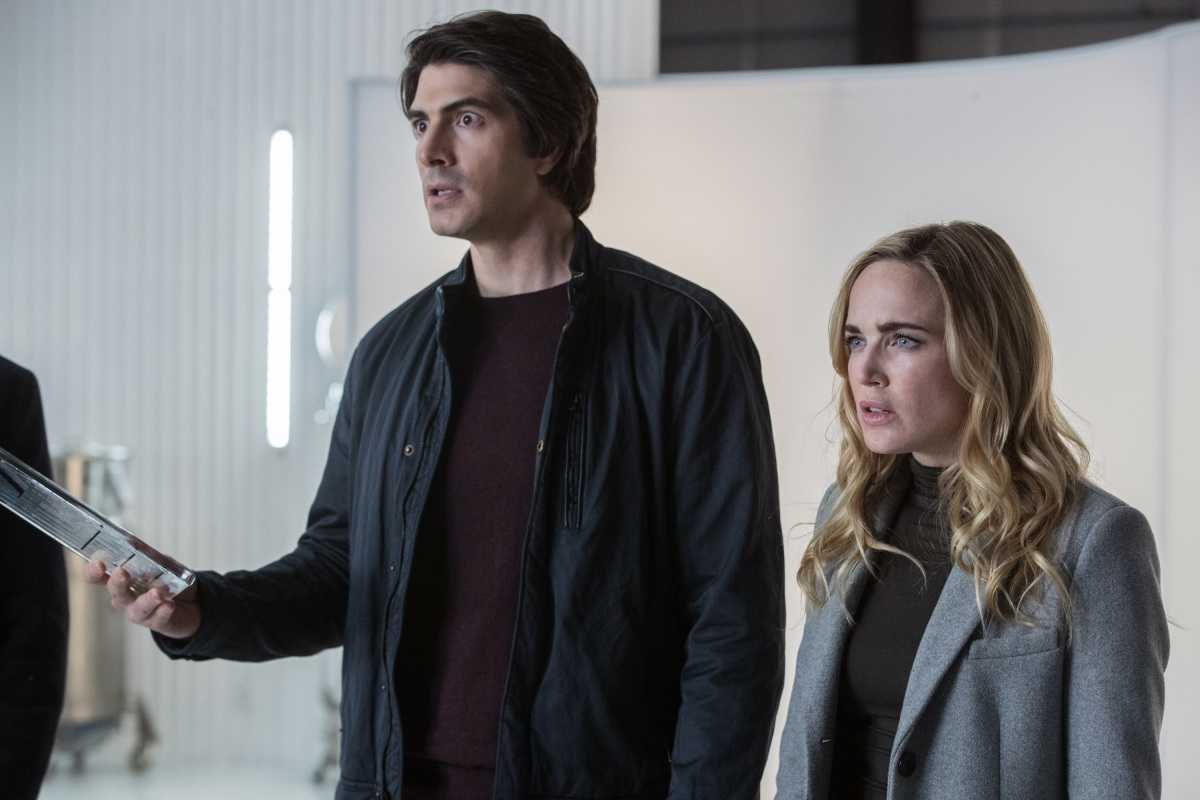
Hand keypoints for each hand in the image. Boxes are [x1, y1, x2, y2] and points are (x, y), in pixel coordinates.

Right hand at [83, 560, 201, 639]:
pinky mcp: (157, 621)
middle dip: (116, 583)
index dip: (93, 572)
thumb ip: (147, 555)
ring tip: (157, 593)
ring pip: (137, 610)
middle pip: (116, 593)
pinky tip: (169, 604)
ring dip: (146, 600)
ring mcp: (140, 612)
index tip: (98, 564)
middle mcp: (126, 598)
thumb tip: (130, 541)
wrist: (191, 602)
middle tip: (121, 573)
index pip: (99, 577)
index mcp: (121, 581)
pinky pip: (158, 618)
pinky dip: (163, 610)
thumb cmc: (168, 581)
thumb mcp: (161, 563)